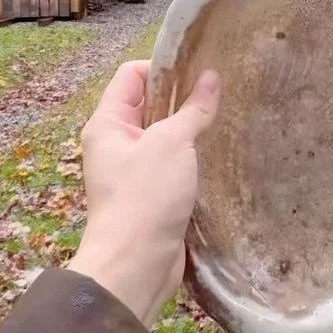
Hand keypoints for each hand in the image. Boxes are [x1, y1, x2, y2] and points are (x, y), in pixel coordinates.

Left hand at [68, 60, 219, 325]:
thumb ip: (193, 108)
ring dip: (190, 127)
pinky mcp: (151, 193)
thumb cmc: (146, 196)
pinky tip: (218, 152)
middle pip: (150, 103)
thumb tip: (212, 76)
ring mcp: (133, 169)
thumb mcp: (172, 143)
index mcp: (108, 123)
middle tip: (220, 92)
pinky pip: (172, 162)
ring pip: (164, 134)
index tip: (199, 72)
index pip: (132, 75)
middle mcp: (116, 142)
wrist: (136, 265)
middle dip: (182, 96)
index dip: (164, 68)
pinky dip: (192, 155)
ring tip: (224, 119)